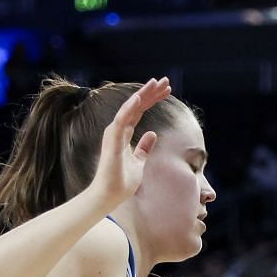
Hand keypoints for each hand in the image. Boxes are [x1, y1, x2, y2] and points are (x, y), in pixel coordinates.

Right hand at [83, 77, 171, 210]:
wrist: (110, 195)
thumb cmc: (121, 182)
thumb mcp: (139, 162)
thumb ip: (144, 148)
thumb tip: (152, 134)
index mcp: (123, 134)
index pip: (140, 112)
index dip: (152, 100)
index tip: (167, 91)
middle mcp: (118, 130)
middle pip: (137, 106)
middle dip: (151, 93)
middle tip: (165, 81)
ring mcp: (114, 133)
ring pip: (130, 108)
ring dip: (143, 94)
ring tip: (155, 83)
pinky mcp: (112, 140)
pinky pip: (122, 120)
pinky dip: (129, 108)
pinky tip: (139, 97)